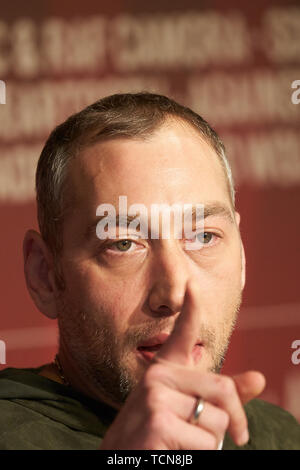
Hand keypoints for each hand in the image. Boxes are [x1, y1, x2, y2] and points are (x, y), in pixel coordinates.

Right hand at [99, 280, 265, 449]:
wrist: (121, 460)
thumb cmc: (156, 437)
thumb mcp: (187, 411)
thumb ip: (223, 397)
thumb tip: (260, 378)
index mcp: (165, 370)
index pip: (182, 333)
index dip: (191, 307)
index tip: (193, 283)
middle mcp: (158, 376)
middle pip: (223, 389)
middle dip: (234, 421)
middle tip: (235, 438)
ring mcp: (156, 396)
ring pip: (217, 421)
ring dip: (209, 443)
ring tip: (180, 444)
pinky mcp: (159, 422)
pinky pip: (206, 443)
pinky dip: (199, 457)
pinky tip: (172, 453)